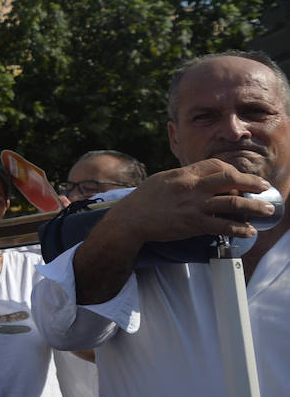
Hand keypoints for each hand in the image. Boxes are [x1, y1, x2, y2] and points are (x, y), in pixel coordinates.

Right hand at [103, 159, 272, 243]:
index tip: (239, 178)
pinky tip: (248, 231)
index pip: (216, 165)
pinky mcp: (192, 224)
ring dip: (254, 207)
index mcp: (184, 174)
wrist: (130, 219)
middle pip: (230, 180)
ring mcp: (193, 206)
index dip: (232, 170)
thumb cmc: (144, 199)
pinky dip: (239, 229)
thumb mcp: (164, 179)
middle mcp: (192, 188)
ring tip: (267, 211)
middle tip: (264, 187)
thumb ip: (185, 177)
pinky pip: (222, 226)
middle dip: (252, 183)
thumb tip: (203, 178)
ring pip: (232, 204)